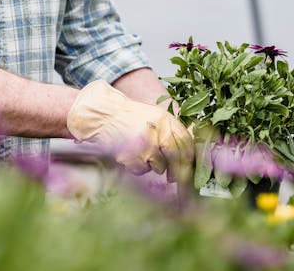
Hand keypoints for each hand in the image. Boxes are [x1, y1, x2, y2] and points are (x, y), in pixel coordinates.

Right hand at [67, 80, 192, 181]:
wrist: (104, 115)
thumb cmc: (130, 118)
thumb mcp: (154, 117)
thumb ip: (171, 131)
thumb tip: (188, 156)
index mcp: (166, 119)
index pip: (186, 142)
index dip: (189, 158)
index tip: (189, 168)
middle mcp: (158, 131)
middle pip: (177, 158)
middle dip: (178, 171)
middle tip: (173, 178)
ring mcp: (146, 145)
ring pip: (159, 167)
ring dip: (153, 165)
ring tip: (141, 152)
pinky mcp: (133, 157)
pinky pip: (142, 170)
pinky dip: (137, 167)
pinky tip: (130, 154)